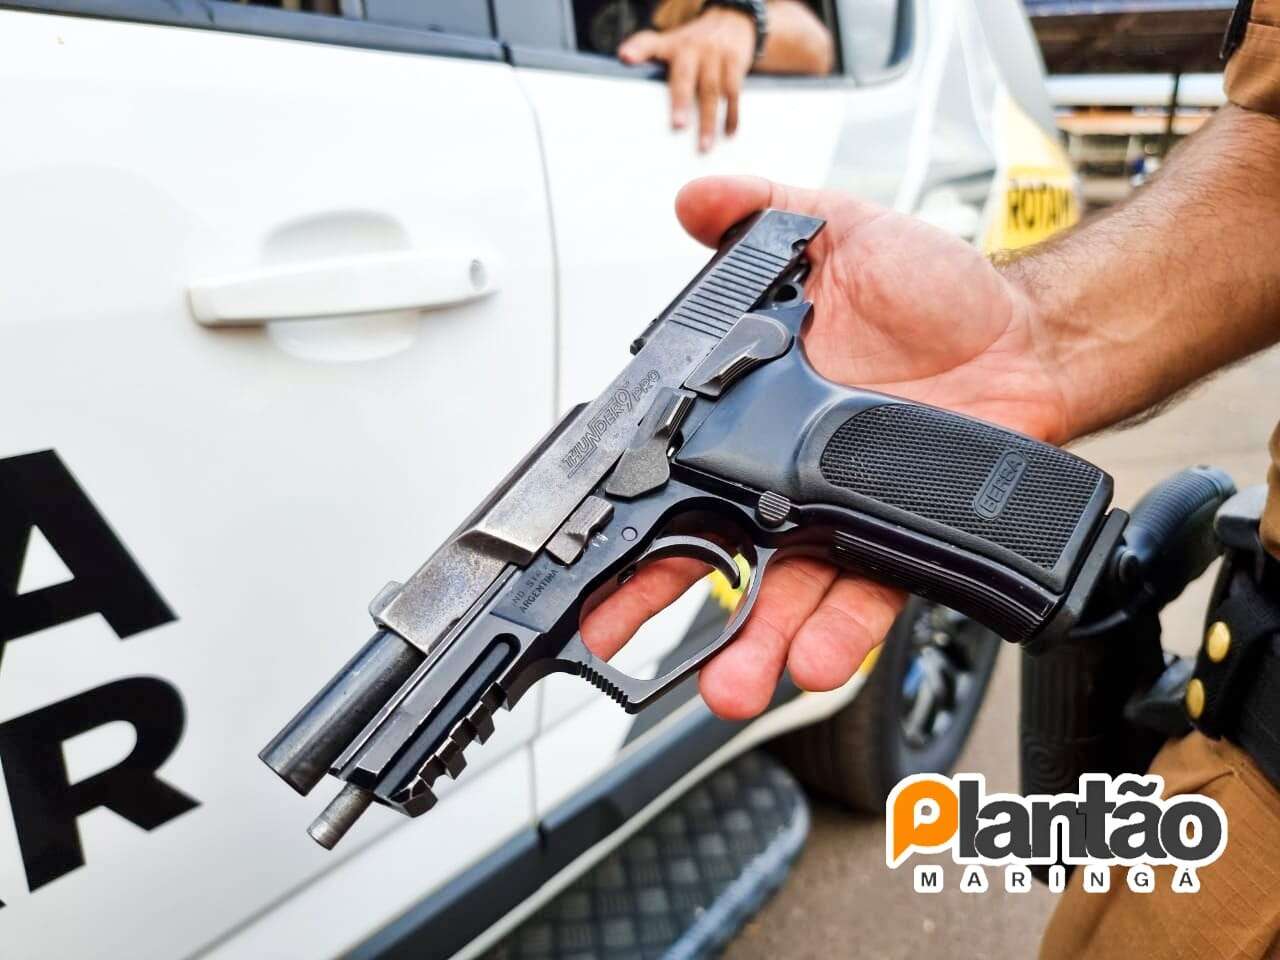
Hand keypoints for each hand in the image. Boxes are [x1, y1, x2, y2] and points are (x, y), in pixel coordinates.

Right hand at [581, 175, 1073, 719]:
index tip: (580, 556)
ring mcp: (839, 510)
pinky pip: (863, 591)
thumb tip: (696, 193)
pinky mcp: (896, 532)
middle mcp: (784, 474)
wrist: (1029, 334)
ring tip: (727, 682)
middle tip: (609, 640)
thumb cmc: (938, 291)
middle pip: (705, 547)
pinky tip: (812, 661)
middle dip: (651, 600)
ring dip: (749, 643)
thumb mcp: (842, 233)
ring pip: (781, 591)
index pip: (669, 468)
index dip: (622, 514)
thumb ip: (766, 211)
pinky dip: (837, 632)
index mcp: (753, 414)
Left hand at [618, 8, 756, 151]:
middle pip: (684, 75)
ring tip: (704, 145)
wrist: (730, 21)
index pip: (649, 43)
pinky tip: (728, 133)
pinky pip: (733, 92)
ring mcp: (715, 54)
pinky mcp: (735, 61)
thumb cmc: (692, 44)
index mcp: (670, 45)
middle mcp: (691, 47)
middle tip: (678, 126)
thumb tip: (625, 76)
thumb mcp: (669, 44)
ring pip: (712, 90)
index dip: (637, 50)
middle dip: (681, 101)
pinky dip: (732, 115)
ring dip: (709, 120)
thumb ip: (646, 57)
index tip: (625, 57)